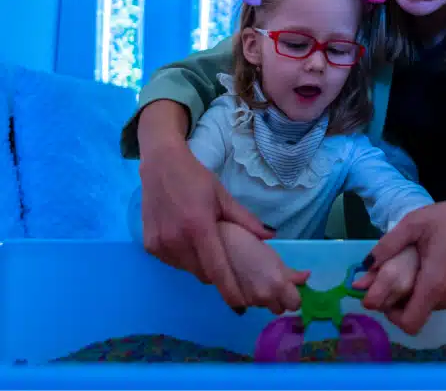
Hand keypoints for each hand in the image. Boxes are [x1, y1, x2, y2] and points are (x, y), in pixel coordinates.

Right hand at [139, 143, 273, 307]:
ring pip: (188, 270)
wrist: (160, 165)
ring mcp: (160, 244)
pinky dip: (184, 259)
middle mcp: (177, 240)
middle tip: (227, 263)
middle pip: (203, 273)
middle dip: (217, 273)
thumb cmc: (196, 179)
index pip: (217, 268)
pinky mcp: (149, 246)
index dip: (230, 290)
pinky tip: (188, 241)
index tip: (242, 305)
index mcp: (199, 227)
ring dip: (200, 265)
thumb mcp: (223, 196)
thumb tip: (270, 236)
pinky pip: (173, 262)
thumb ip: (246, 220)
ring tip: (206, 247)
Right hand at [218, 221, 309, 314]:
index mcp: (278, 284)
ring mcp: (248, 301)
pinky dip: (249, 296)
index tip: (289, 286)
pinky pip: (248, 305)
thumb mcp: (272, 255)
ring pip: (263, 306)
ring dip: (262, 297)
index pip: (295, 304)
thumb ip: (290, 272)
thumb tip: (305, 277)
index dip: (293, 295)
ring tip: (255, 277)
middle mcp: (264, 297)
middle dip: (278, 298)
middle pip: (279, 309)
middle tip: (272, 280)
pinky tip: (244, 281)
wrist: (218, 239)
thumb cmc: (247, 240)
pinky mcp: (233, 302)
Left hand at [362, 196, 445, 334]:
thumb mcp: (413, 224)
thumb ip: (387, 246)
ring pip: (420, 307)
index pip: (408, 323)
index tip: (377, 291)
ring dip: (405, 293)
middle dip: (392, 301)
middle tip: (382, 274)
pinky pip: (430, 299)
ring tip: (399, 265)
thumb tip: (364, 266)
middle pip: (411, 316)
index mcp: (433, 286)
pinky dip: (418, 289)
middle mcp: (444, 299)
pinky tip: (415, 265)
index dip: (387, 313)